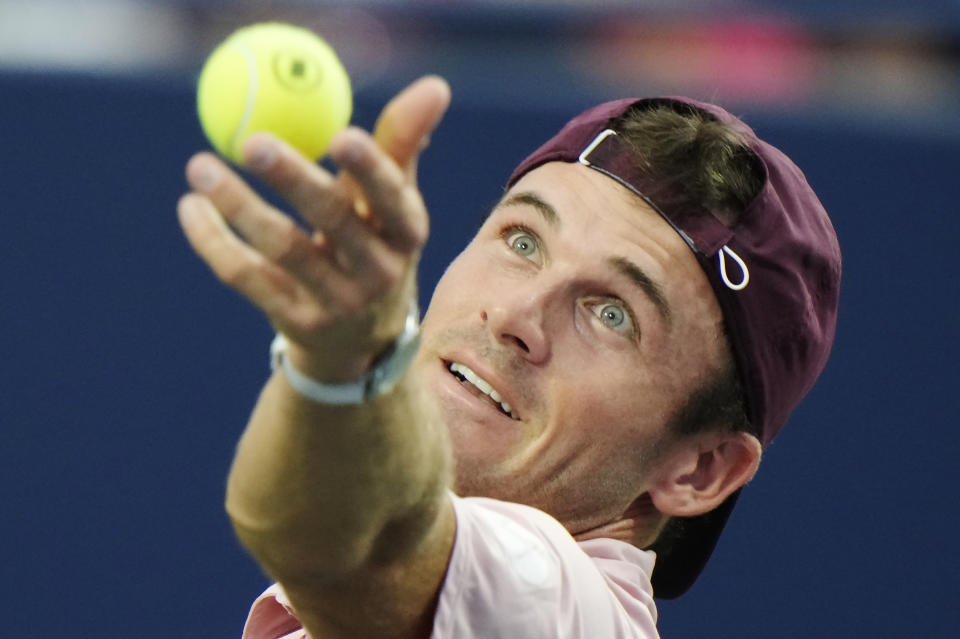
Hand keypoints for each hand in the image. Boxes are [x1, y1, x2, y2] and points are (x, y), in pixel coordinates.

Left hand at [177, 76, 450, 381]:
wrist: (360, 339)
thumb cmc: (376, 246)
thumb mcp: (394, 204)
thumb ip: (401, 144)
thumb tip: (434, 86)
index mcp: (407, 234)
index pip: (394, 200)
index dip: (372, 171)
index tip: (343, 135)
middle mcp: (379, 273)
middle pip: (336, 221)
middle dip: (295, 180)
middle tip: (252, 141)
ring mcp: (338, 302)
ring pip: (283, 249)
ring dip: (238, 205)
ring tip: (200, 166)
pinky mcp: (296, 322)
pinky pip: (246, 278)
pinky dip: (213, 241)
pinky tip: (191, 208)